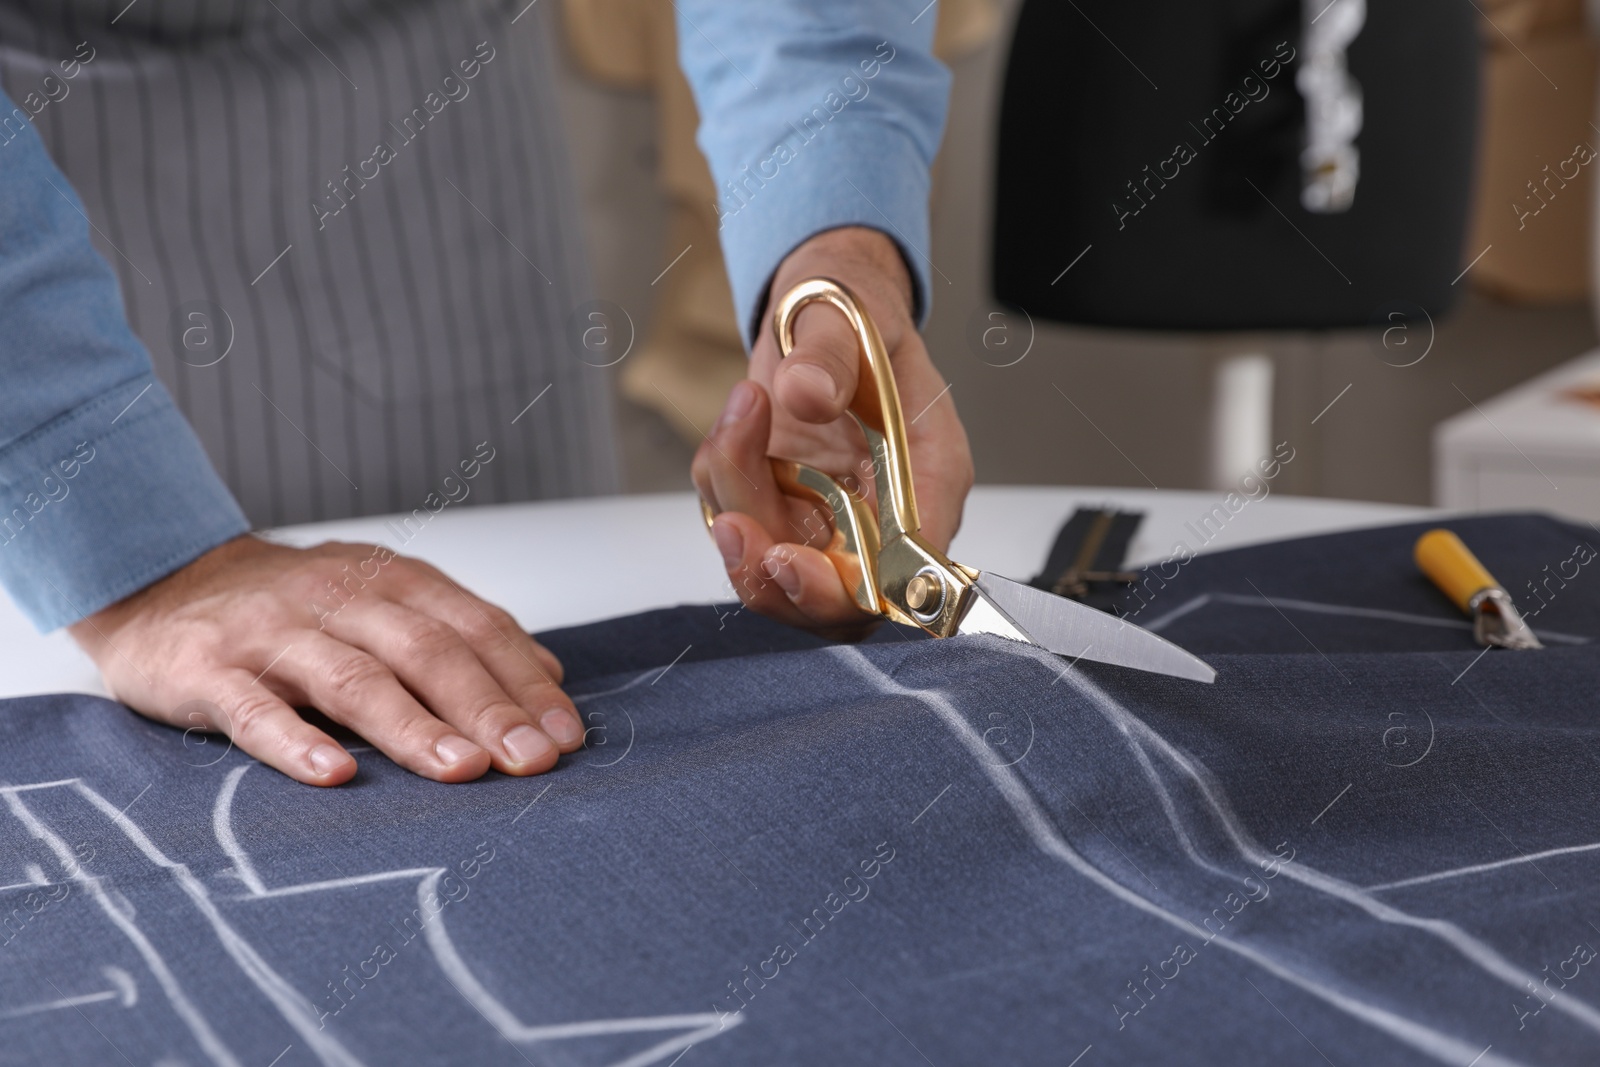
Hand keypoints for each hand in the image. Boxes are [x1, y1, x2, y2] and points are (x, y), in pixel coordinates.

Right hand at [68, 535, 585, 785]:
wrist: (160, 581)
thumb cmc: (292, 607)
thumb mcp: (382, 600)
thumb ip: (459, 633)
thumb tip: (548, 677)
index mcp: (391, 581)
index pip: (474, 627)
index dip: (523, 681)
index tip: (565, 734)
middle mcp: (340, 599)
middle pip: (426, 651)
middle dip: (487, 708)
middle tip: (531, 760)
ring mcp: (273, 634)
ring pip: (354, 679)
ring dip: (413, 726)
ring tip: (461, 769)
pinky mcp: (209, 671)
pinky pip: (255, 711)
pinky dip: (297, 744)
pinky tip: (336, 777)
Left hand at [691, 226, 973, 637]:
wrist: (823, 310)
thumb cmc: (859, 315)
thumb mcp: (851, 312)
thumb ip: (831, 353)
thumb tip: (806, 392)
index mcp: (929, 481)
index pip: (902, 575)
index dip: (845, 590)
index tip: (789, 562)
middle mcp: (880, 518)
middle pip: (830, 602)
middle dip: (772, 576)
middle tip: (735, 526)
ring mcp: (826, 522)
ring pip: (770, 569)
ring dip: (737, 503)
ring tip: (745, 411)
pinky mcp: (780, 515)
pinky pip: (736, 526)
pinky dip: (722, 478)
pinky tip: (741, 420)